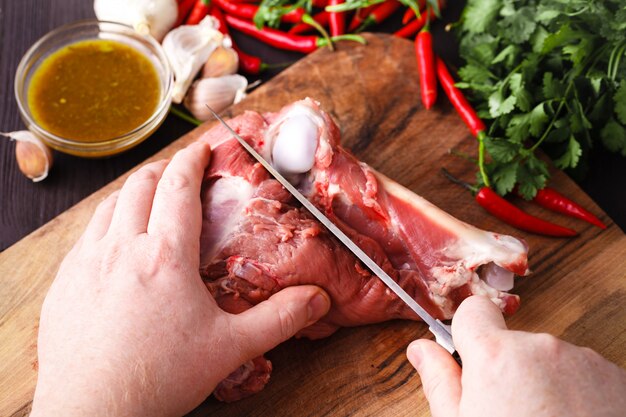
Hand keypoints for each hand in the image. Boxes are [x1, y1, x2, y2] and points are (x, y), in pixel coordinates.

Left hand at [30, 141, 330, 416]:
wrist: (93, 413)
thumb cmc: (159, 379)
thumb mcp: (230, 348)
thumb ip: (279, 319)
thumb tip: (317, 299)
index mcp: (165, 256)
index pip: (178, 186)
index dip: (192, 159)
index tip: (201, 148)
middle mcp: (121, 248)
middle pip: (139, 185)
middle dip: (163, 169)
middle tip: (180, 171)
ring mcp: (87, 264)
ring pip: (108, 206)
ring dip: (132, 192)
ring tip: (149, 199)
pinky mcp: (65, 284)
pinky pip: (85, 236)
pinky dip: (105, 223)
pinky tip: (115, 242)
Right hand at [407, 295, 625, 416]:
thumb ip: (440, 381)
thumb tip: (421, 350)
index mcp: (495, 356)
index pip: (474, 310)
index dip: (468, 334)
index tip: (471, 358)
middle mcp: (541, 347)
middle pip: (513, 343)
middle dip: (508, 370)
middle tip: (509, 412)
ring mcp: (582, 361)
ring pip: (549, 360)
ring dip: (544, 383)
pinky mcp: (615, 378)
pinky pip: (583, 374)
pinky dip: (577, 394)